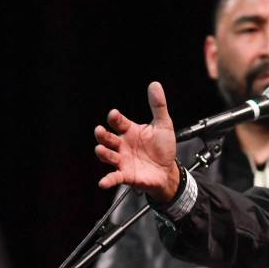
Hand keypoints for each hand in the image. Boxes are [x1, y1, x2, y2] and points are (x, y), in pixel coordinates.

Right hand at [94, 82, 180, 200]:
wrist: (168, 170)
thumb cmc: (163, 148)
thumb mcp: (163, 125)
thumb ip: (158, 106)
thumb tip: (155, 85)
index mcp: (129, 131)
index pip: (118, 122)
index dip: (115, 118)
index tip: (114, 115)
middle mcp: (122, 145)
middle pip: (108, 138)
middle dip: (102, 135)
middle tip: (100, 131)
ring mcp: (122, 160)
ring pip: (108, 155)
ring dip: (103, 153)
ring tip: (100, 149)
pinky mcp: (126, 175)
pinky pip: (114, 177)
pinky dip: (108, 180)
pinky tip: (103, 182)